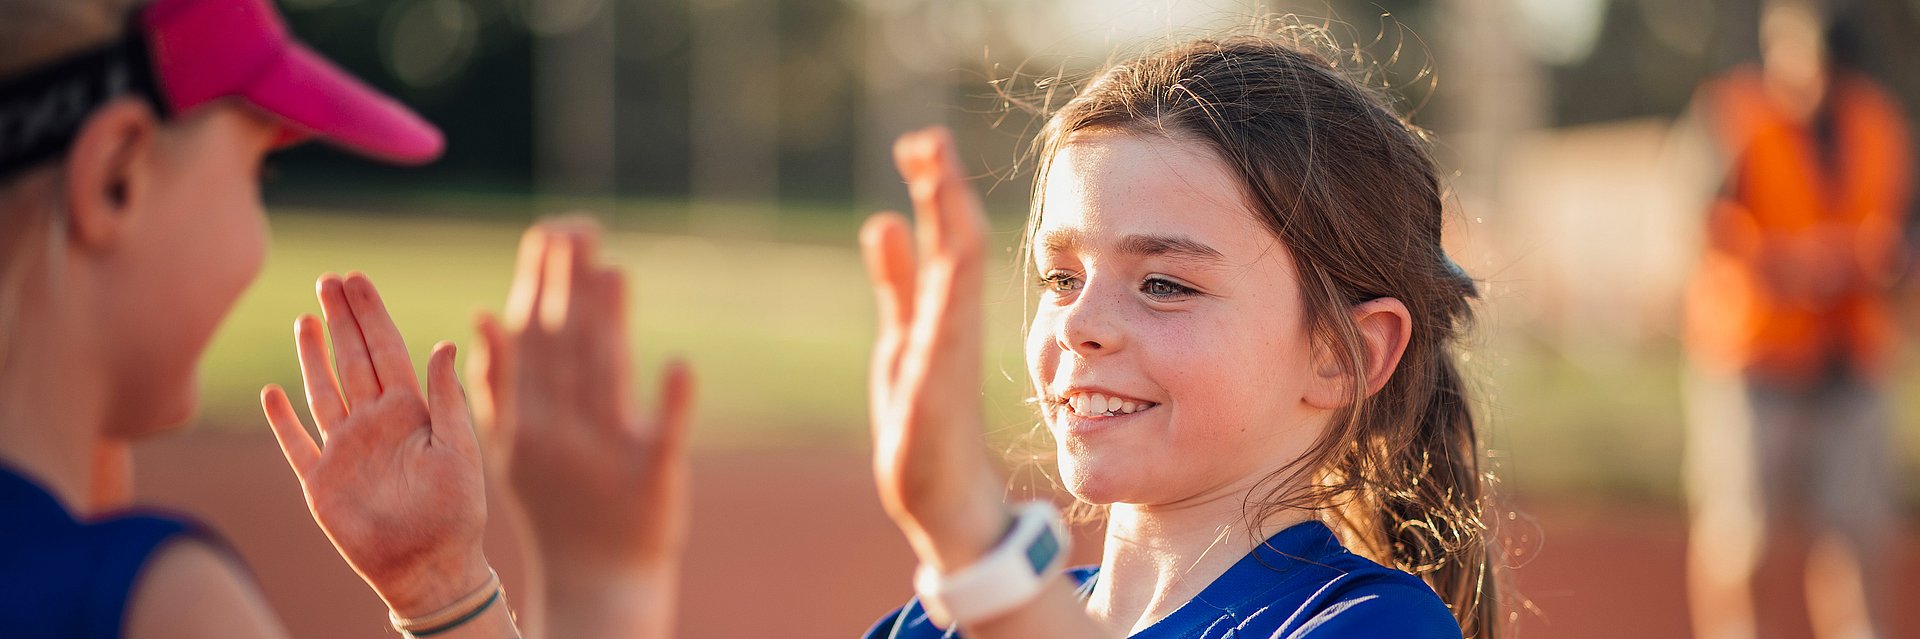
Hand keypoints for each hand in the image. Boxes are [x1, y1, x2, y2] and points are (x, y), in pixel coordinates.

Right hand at [261, 273, 491, 618]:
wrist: (431, 567)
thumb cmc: (456, 512)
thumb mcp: (461, 449)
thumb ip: (447, 398)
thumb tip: (445, 343)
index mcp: (411, 412)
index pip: (387, 351)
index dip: (371, 315)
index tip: (357, 279)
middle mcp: (375, 424)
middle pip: (352, 360)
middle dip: (342, 320)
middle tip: (329, 279)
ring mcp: (345, 450)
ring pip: (323, 392)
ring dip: (314, 356)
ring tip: (307, 318)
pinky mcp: (321, 482)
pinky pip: (297, 444)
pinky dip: (283, 421)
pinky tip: (273, 393)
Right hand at [468, 220, 693, 636]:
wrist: (595, 579)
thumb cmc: (556, 503)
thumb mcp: (511, 448)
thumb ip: (497, 384)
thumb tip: (482, 312)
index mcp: (527, 422)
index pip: (533, 341)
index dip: (540, 284)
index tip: (548, 231)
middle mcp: (562, 434)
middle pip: (566, 348)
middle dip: (569, 285)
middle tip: (578, 227)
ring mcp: (607, 456)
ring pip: (605, 379)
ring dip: (608, 323)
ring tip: (613, 269)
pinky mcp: (653, 479)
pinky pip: (664, 437)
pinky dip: (672, 401)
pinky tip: (678, 364)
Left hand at [861, 127, 1009, 572]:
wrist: (943, 504)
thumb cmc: (925, 425)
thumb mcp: (902, 338)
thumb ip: (898, 282)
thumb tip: (884, 220)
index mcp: (943, 314)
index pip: (947, 239)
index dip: (936, 190)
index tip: (923, 141)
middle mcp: (953, 329)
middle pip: (955, 246)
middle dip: (943, 192)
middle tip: (928, 137)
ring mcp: (949, 360)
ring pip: (958, 280)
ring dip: (948, 226)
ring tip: (937, 176)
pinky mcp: (938, 394)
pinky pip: (949, 334)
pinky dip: (948, 293)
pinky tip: (947, 256)